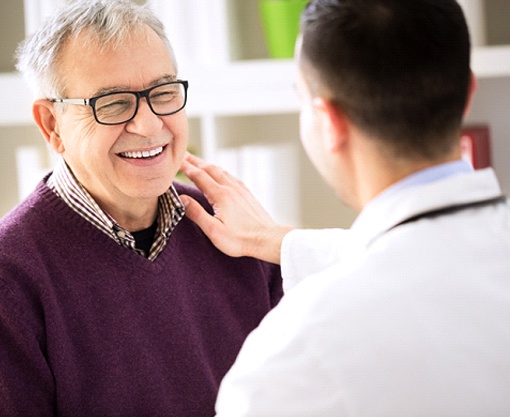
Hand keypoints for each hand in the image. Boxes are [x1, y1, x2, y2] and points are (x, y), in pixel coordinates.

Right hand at [179, 153, 293, 263]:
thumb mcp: (214, 230)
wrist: (267, 239)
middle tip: (183, 155)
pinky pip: (231, 177)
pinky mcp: (247, 194)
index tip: (175, 160)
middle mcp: (230, 188)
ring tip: (198, 162)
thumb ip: (197, 213)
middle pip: (209, 169)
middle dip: (195, 161)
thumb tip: (181, 199)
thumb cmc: (240, 239)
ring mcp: (240, 190)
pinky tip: (221, 174)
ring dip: (207, 164)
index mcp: (220, 195)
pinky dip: (221, 171)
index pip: (199, 176)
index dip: (186, 167)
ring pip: (221, 171)